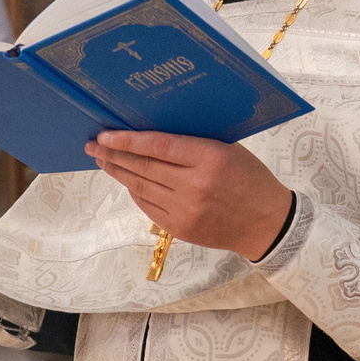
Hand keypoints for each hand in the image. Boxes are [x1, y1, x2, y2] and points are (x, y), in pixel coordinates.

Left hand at [87, 131, 292, 259]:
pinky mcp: (180, 228)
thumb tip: (153, 131)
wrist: (266, 223)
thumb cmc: (250, 179)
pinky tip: (125, 180)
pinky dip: (134, 191)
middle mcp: (194, 185)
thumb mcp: (228, 150)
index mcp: (210, 159)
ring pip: (141, 187)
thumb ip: (194, 142)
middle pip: (143, 168)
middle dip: (113, 155)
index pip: (158, 146)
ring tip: (102, 160)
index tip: (105, 135)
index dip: (127, 140)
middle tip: (93, 146)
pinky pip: (148, 206)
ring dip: (118, 172)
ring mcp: (185, 210)